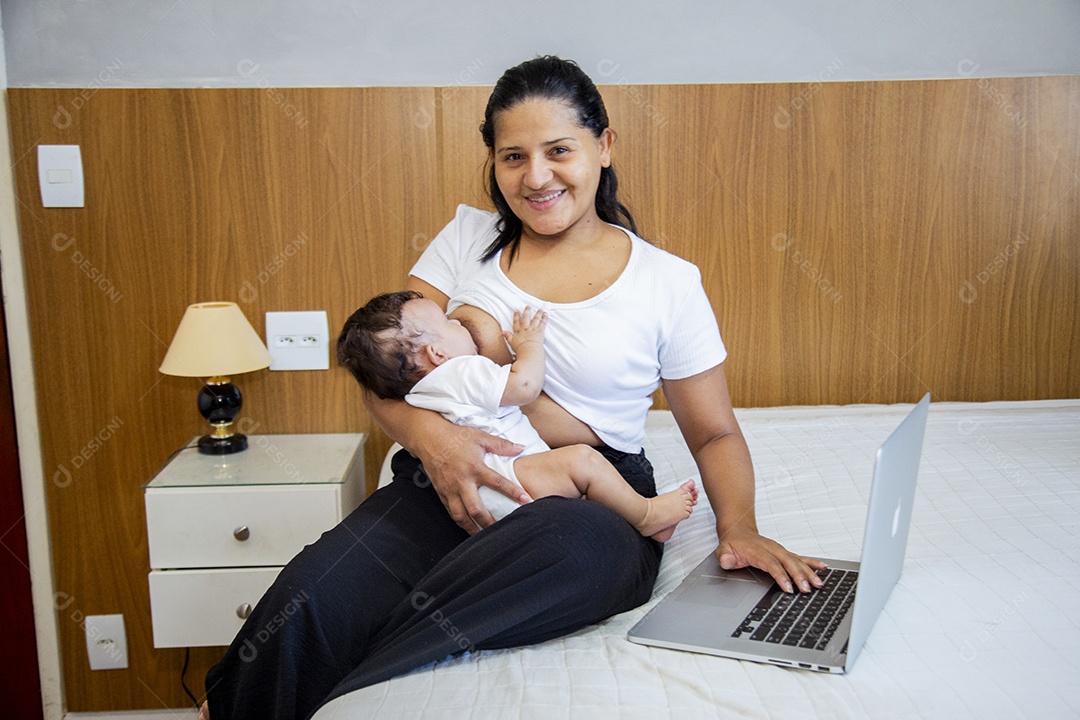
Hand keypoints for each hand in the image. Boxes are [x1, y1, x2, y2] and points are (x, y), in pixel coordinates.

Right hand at [417, 423, 531, 532]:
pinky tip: (469, 527)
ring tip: (485, 536)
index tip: (526, 501)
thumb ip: (502, 445)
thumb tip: (522, 448)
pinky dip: (461, 522)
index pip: (498, 483)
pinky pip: (451, 512)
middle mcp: (462, 481)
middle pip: (476, 509)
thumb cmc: (456, 436)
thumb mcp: (481, 437)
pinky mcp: (441, 493)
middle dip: (490, 522)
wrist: (429, 438)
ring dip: (473, 528)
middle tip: (504, 531)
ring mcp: (450, 490)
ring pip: (461, 516)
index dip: (513, 493)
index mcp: (475, 467)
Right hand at [504, 306, 546, 355]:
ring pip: (535, 319)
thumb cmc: (520, 349)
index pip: (516, 322)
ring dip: (538, 313)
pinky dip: (544, 318)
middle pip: (526, 318)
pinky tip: (545, 314)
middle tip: (528, 306)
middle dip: (527, 311)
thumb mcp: (511, 342)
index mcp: (518, 331)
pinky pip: (542, 323)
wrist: (528, 351)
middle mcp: (525, 328)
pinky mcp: (540, 331)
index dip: (516, 316)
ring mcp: (533, 329)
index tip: (516, 310)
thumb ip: (507, 336)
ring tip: (540, 309)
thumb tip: (503, 332)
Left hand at [715, 526, 827, 592]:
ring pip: (796, 561)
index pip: (771, 564)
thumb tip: (726, 561)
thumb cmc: (733, 543)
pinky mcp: (784, 553)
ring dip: (808, 572)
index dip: (781, 576)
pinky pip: (800, 558)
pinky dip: (812, 563)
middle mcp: (771, 549)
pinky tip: (823, 567)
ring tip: (818, 583)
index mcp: (758, 551)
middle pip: (788, 562)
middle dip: (799, 576)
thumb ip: (724, 556)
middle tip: (807, 588)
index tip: (788, 587)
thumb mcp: (723, 550)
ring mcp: (779, 550)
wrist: (738, 530)